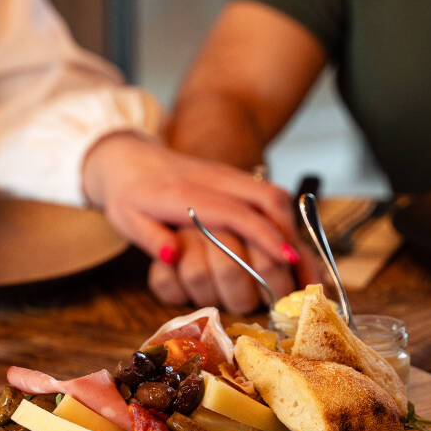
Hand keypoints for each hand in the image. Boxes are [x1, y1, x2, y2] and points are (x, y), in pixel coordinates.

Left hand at [82, 133, 317, 309]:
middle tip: (301, 274)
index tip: (286, 260)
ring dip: (292, 230)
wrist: (128, 156)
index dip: (263, 236)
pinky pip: (270, 194)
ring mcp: (228, 178)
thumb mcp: (126, 217)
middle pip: (267, 200)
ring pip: (274, 195)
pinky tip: (293, 248)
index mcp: (186, 192)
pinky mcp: (234, 180)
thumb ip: (149, 236)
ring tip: (304, 266)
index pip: (234, 213)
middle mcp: (215, 180)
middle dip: (288, 236)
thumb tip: (172, 254)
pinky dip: (287, 221)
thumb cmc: (128, 193)